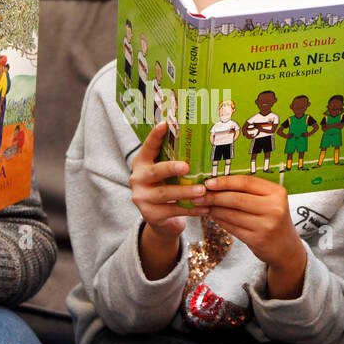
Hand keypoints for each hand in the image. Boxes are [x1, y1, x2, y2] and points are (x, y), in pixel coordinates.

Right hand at [129, 121, 204, 278]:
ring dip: (185, 192)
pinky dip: (191, 209)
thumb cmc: (168, 188)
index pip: (148, 147)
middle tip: (186, 166)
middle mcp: (137, 179)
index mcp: (142, 163)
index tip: (164, 124)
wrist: (161, 220)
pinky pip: (173, 210)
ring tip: (202, 190)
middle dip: (170, 168)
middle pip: (155, 172)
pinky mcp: (150, 215)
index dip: (155, 136)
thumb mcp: (167, 174)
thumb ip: (174, 160)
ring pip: (165, 193)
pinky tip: (205, 207)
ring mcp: (141, 198)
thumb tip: (201, 142)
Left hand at [193, 173, 305, 298]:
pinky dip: (220, 221)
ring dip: (214, 209)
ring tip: (204, 205)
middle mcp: (274, 208)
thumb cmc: (273, 218)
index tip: (208, 182)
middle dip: (214, 196)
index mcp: (277, 192)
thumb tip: (216, 182)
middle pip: (236, 199)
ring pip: (232, 214)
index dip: (225, 181)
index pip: (246, 182)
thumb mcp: (269, 201)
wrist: (286, 247)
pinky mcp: (258, 240)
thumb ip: (249, 191)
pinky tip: (213, 216)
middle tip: (198, 195)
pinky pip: (232, 227)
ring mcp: (266, 225)